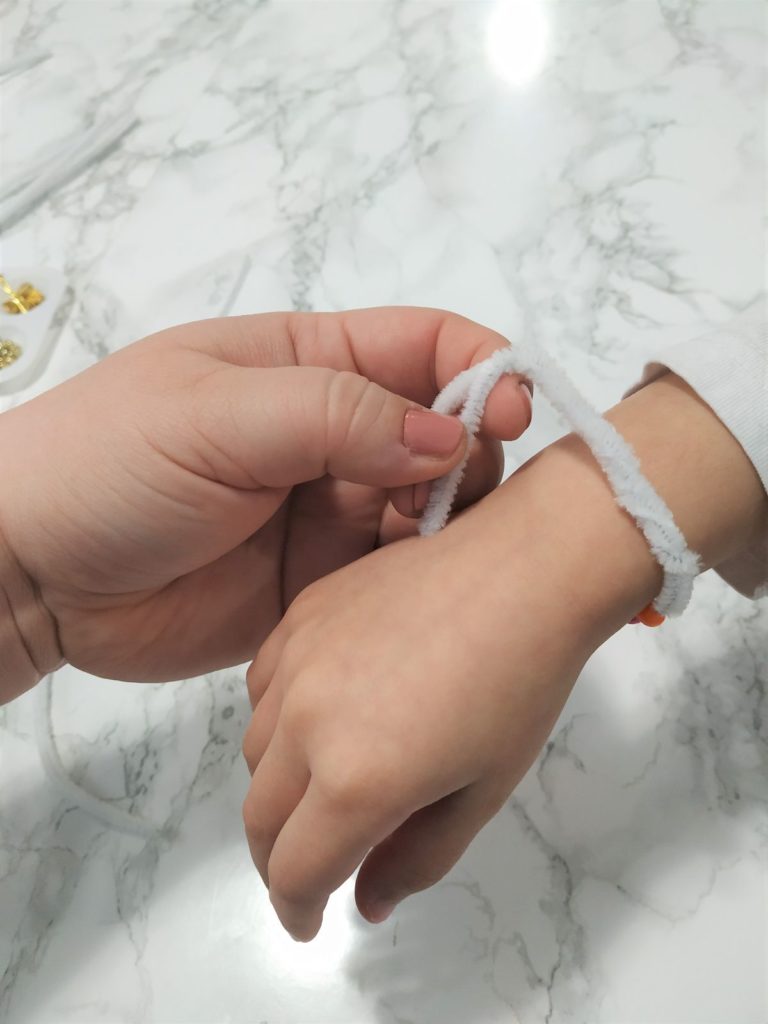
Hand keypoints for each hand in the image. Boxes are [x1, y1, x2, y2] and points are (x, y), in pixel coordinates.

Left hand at [0, 308, 531, 695]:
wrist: (29, 573)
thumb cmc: (104, 465)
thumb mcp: (215, 415)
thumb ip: (336, 416)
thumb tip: (450, 437)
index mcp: (308, 365)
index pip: (424, 348)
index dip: (480, 371)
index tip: (512, 415)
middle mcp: (331, 434)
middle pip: (444, 434)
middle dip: (470, 460)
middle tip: (444, 503)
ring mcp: (327, 510)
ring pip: (428, 510)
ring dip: (444, 528)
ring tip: (415, 556)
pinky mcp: (320, 583)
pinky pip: (391, 579)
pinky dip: (413, 585)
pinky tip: (401, 602)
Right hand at [241, 370, 767, 940]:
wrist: (524, 569)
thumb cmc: (521, 684)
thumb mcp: (481, 790)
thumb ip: (416, 858)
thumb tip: (366, 902)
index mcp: (358, 779)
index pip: (295, 870)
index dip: (298, 908)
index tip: (310, 920)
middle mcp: (309, 722)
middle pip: (260, 817)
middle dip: (280, 858)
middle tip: (312, 868)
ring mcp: (298, 660)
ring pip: (254, 750)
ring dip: (278, 786)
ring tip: (325, 785)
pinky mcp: (301, 614)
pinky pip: (261, 684)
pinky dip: (276, 718)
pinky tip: (319, 713)